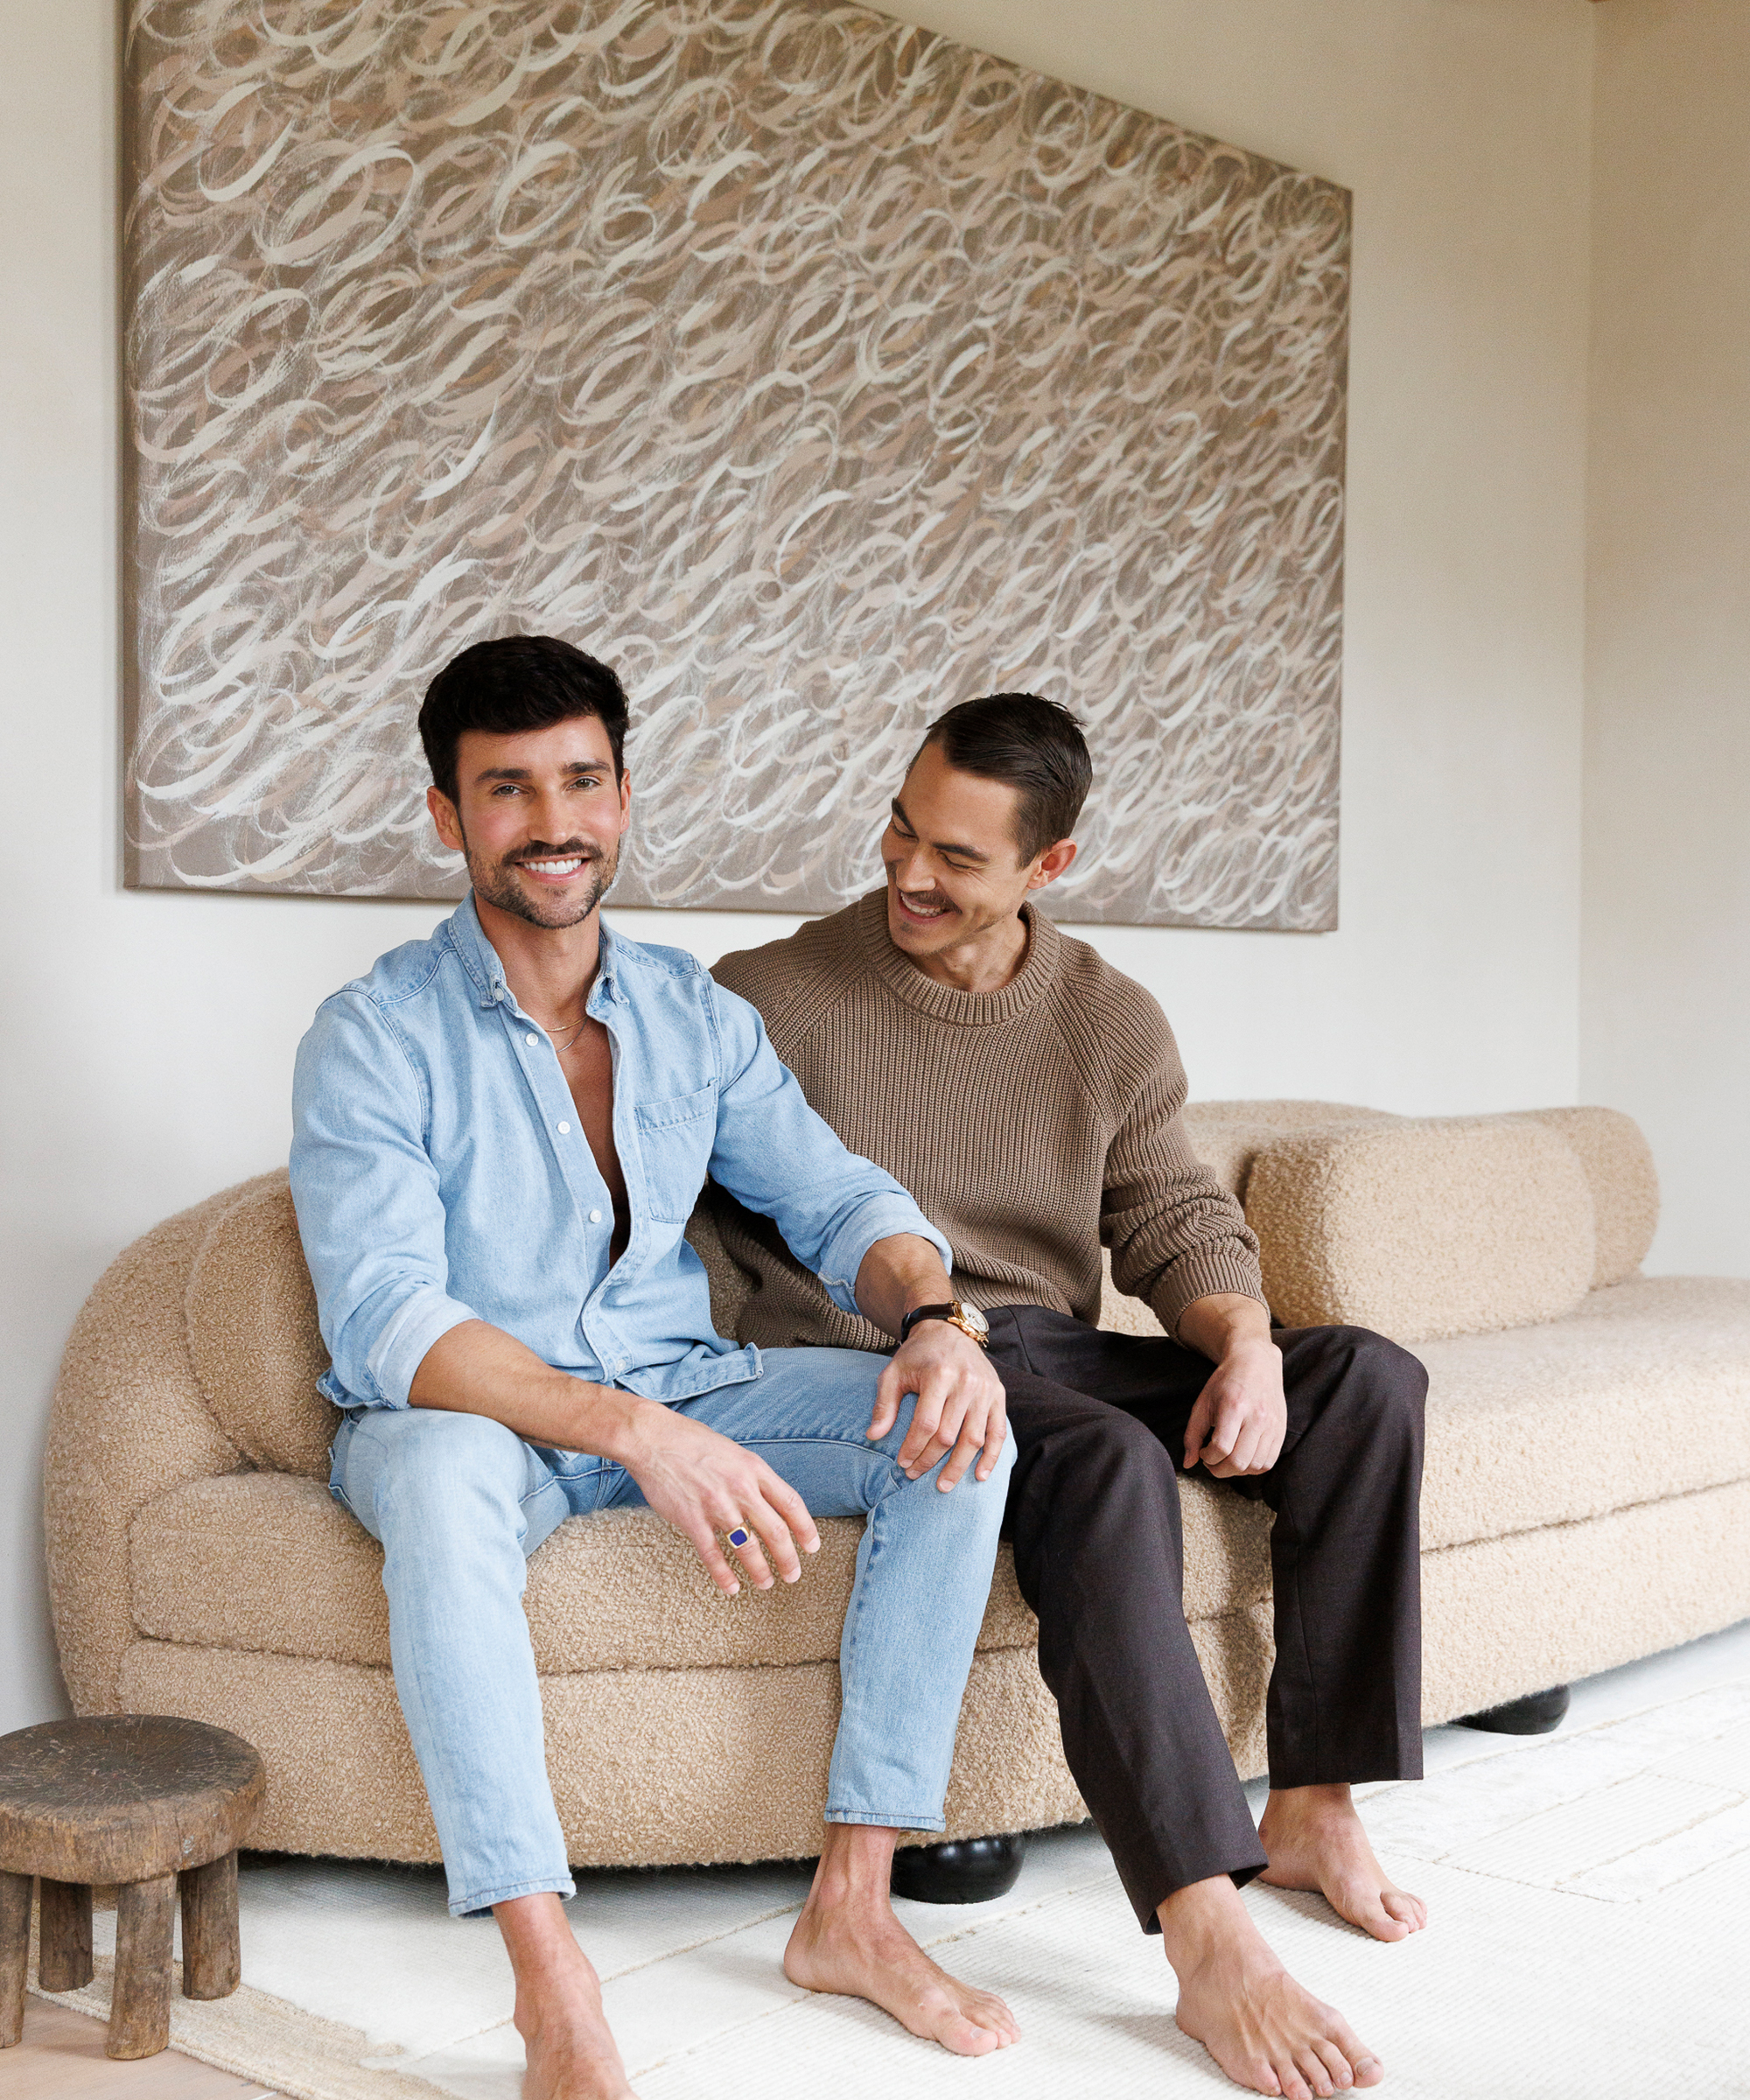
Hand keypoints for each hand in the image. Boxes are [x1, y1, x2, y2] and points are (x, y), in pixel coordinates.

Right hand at [617, 1399, 819, 1595]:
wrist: (652, 1438)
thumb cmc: (691, 1441)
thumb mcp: (733, 1451)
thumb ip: (751, 1475)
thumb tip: (767, 1501)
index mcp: (753, 1468)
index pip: (790, 1503)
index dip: (806, 1528)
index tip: (812, 1546)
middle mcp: (740, 1488)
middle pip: (775, 1531)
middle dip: (788, 1558)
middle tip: (793, 1574)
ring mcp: (716, 1505)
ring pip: (748, 1547)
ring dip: (760, 1570)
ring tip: (766, 1583)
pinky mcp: (692, 1519)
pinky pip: (713, 1554)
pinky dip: (724, 1574)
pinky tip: (732, 1587)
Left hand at [869, 1320, 1008, 1489]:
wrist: (948, 1330)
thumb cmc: (917, 1355)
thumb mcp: (893, 1373)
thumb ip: (884, 1405)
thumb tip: (873, 1436)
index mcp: (938, 1375)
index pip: (926, 1423)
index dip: (913, 1447)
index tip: (901, 1463)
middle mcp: (965, 1382)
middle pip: (949, 1435)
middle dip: (930, 1460)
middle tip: (915, 1475)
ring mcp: (985, 1390)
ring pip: (974, 1438)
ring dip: (959, 1467)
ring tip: (943, 1485)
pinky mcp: (998, 1394)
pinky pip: (998, 1432)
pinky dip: (991, 1456)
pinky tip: (980, 1475)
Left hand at [1182, 1335, 1285, 1476]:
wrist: (1256, 1363)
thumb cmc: (1225, 1383)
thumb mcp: (1202, 1403)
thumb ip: (1192, 1435)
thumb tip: (1188, 1464)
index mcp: (1234, 1407)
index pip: (1221, 1448)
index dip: (1208, 1457)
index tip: (1203, 1452)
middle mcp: (1257, 1417)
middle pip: (1239, 1462)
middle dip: (1220, 1470)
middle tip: (1212, 1461)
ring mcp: (1272, 1425)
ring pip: (1255, 1466)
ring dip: (1237, 1471)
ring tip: (1227, 1459)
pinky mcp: (1281, 1430)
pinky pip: (1269, 1462)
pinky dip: (1253, 1467)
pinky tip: (1242, 1457)